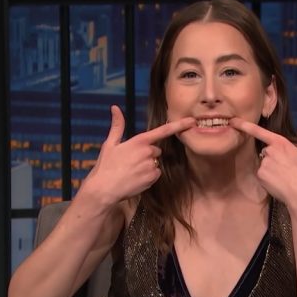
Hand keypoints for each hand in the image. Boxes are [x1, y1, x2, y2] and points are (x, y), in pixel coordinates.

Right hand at [77, 105, 194, 205]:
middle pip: (156, 150)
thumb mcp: (109, 144)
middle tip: (131, 161)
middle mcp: (148, 152)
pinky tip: (135, 179)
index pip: (163, 131)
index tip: (192, 121)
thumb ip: (117, 126)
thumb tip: (115, 107)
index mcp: (139, 141)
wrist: (104, 189)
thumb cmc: (105, 166)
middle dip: (147, 154)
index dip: (179, 125)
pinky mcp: (153, 178)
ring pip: (155, 163)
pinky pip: (155, 174)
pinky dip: (148, 176)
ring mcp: (151, 165)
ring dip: (147, 166)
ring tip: (131, 171)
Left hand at [230, 111, 296, 204]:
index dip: (244, 125)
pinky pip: (261, 173)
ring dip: (271, 167)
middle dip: (273, 156)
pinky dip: (267, 177)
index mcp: (280, 142)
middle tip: (286, 166)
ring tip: (283, 175)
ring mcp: (263, 163)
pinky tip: (277, 181)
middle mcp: (269, 151)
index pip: (258, 131)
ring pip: (264, 162)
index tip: (232, 121)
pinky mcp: (260, 175)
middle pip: (266, 150)